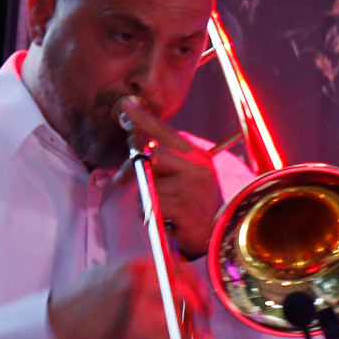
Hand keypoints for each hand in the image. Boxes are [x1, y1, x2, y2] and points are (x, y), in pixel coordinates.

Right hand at [47, 254, 209, 338]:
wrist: (57, 322)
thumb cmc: (85, 298)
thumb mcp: (112, 273)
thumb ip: (143, 274)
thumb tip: (176, 281)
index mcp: (134, 265)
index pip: (177, 268)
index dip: (194, 283)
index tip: (201, 294)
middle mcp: (138, 282)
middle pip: (183, 290)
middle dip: (199, 304)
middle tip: (204, 315)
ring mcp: (137, 305)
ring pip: (179, 316)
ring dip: (193, 329)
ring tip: (200, 337)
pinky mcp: (134, 330)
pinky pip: (168, 338)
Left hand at [113, 99, 223, 258]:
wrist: (218, 234)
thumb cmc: (195, 205)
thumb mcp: (184, 177)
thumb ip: (163, 161)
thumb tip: (132, 147)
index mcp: (196, 156)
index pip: (165, 132)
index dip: (144, 119)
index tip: (126, 105)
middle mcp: (197, 166)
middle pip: (153, 154)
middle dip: (132, 167)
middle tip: (120, 179)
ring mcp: (192, 185)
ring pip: (147, 182)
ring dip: (144, 197)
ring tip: (159, 207)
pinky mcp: (184, 204)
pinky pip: (150, 202)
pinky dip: (149, 212)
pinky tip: (165, 218)